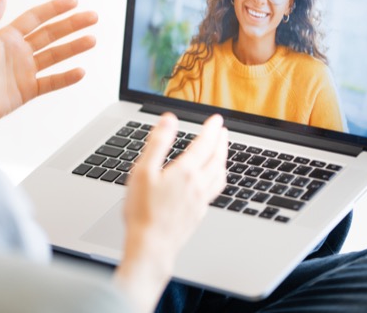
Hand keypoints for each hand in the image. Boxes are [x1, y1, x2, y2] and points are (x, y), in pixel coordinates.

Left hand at [0, 0, 97, 137]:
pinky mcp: (29, 89)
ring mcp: (26, 70)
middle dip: (72, 25)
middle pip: (52, 34)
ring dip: (74, 47)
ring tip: (92, 40)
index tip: (74, 1)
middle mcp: (20, 51)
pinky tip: (80, 71)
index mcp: (8, 37)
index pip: (36, 18)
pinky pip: (52, 81)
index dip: (55, 9)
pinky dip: (66, 77)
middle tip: (92, 17)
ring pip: (56, 55)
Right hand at [113, 113, 226, 311]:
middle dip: (221, 142)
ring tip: (221, 152)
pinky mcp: (198, 214)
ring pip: (220, 175)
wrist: (151, 246)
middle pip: (216, 158)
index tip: (216, 119)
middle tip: (223, 131)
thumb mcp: (143, 171)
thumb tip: (169, 120)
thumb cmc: (143, 211)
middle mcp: (198, 185)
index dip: (211, 129)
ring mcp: (201, 201)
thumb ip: (158, 143)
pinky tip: (210, 180)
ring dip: (222, 159)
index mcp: (185, 172)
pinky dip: (217, 177)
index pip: (204, 144)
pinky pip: (215, 190)